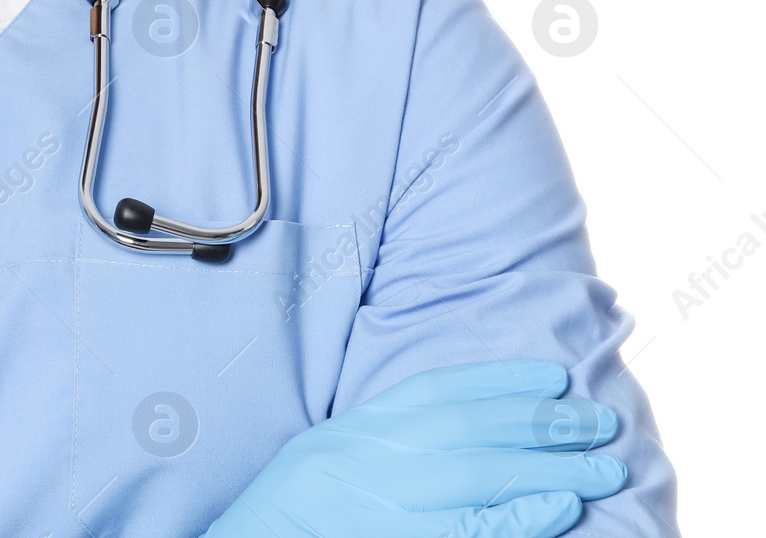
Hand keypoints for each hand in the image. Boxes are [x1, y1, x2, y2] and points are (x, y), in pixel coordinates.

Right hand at [202, 360, 626, 537]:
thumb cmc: (295, 513)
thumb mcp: (334, 457)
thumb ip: (388, 439)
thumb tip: (463, 427)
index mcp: (357, 428)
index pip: (437, 392)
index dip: (499, 380)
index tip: (555, 377)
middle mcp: (372, 456)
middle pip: (470, 429)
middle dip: (542, 424)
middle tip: (604, 421)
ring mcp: (384, 501)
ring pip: (479, 475)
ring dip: (548, 469)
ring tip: (605, 467)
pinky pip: (467, 530)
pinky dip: (517, 518)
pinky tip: (559, 508)